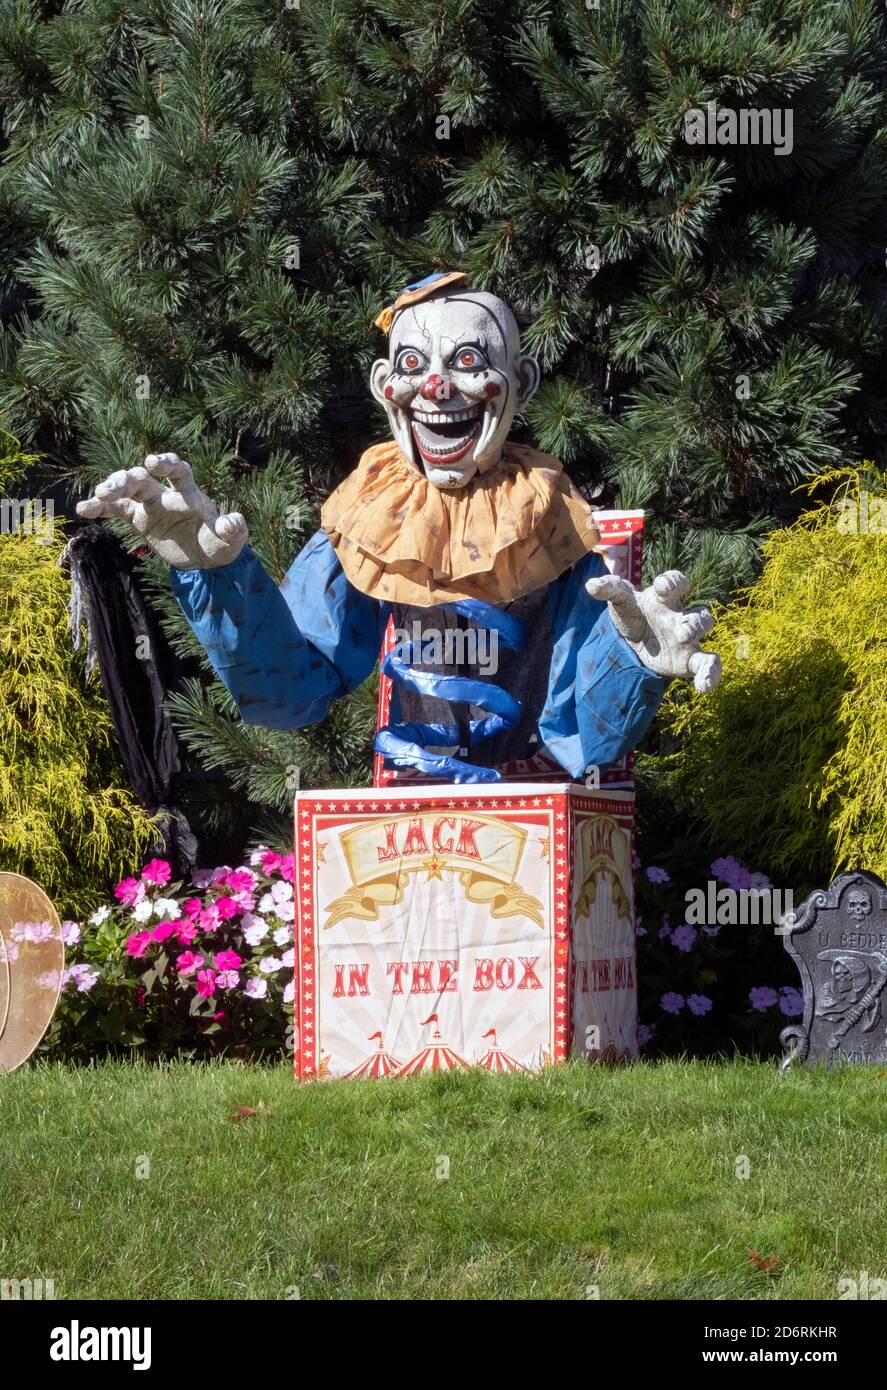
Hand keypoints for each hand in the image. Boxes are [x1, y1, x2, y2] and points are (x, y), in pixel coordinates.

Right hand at [76, 453, 247, 569]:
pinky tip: (84, 510)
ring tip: (97, 498)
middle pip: (144, 479)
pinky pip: (116, 510)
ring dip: (112, 489)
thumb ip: (232, 530)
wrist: (205, 559)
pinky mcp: (139, 519)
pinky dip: (100, 509)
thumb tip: (234, 521)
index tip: (153, 462)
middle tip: (113, 488)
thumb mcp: (230, 542)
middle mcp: (167, 495)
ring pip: (127, 490)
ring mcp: (150, 505)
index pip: (179, 472)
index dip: (168, 464)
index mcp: (189, 495)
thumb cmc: (219, 545)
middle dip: (128, 479)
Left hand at [585, 569, 720, 690]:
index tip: (663, 587)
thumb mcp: (619, 602)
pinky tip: (705, 688)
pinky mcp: (689, 660)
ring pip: (704, 631)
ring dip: (698, 633)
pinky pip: (708, 664)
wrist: (631, 644)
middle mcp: (680, 616)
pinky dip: (711, 675)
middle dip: (693, 621)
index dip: (673, 582)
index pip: (676, 583)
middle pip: (699, 612)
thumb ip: (609, 590)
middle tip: (680, 631)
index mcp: (664, 598)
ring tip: (684, 640)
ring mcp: (687, 638)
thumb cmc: (630, 616)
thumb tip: (591, 585)